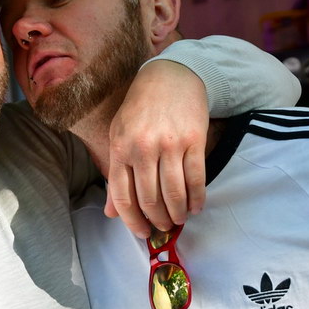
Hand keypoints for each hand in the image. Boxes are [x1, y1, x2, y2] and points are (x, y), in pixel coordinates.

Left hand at [105, 60, 208, 237]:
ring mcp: (169, 145)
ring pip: (174, 193)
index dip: (132, 221)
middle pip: (150, 199)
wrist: (170, 76)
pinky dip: (197, 199)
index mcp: (120, 149)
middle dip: (157, 220)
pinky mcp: (193, 140)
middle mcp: (143, 148)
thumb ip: (116, 175)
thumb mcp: (118, 137)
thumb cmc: (139, 110)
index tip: (142, 232)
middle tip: (163, 227)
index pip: (123, 197)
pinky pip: (196, 178)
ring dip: (177, 214)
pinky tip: (196, 207)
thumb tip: (112, 213)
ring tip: (179, 220)